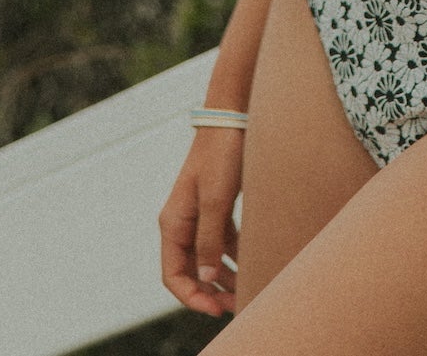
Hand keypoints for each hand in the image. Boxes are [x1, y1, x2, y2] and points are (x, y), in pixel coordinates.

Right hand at [159, 127, 243, 315]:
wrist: (232, 118)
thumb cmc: (221, 155)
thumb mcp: (216, 201)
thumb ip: (209, 241)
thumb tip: (204, 279)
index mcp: (173, 224)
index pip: (173, 275)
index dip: (192, 297)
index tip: (216, 309)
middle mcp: (183, 222)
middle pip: (191, 270)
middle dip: (211, 291)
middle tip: (237, 304)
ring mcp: (199, 214)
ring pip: (208, 258)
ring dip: (224, 277)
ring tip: (249, 288)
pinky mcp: (216, 206)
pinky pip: (222, 241)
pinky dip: (234, 255)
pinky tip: (253, 263)